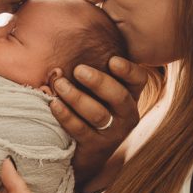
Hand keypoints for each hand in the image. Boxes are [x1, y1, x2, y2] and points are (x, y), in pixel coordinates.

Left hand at [49, 56, 147, 185]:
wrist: (87, 153)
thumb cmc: (92, 109)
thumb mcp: (101, 92)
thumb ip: (97, 71)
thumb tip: (77, 38)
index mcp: (131, 96)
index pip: (138, 79)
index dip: (128, 70)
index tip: (112, 60)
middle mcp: (127, 115)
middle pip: (118, 96)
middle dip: (98, 81)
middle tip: (78, 69)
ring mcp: (113, 133)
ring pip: (97, 113)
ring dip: (76, 97)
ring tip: (59, 84)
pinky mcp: (95, 146)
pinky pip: (80, 129)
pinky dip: (65, 115)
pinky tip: (53, 103)